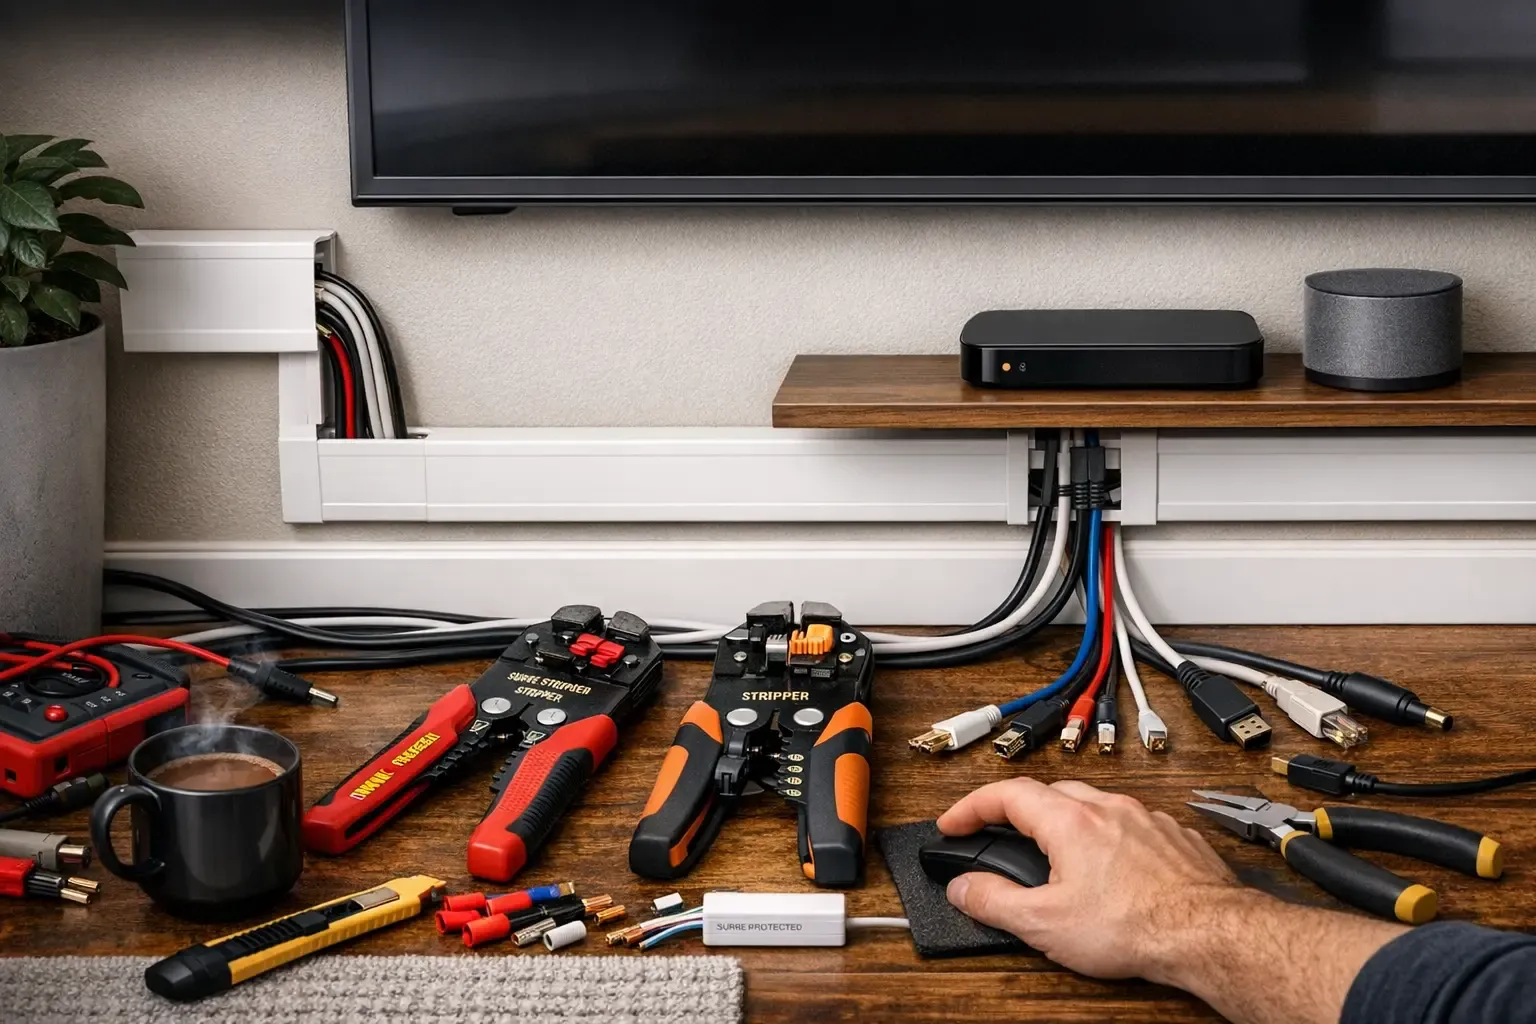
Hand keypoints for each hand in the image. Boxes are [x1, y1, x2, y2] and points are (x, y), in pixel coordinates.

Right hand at [938, 777, 1242, 981]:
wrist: (1209, 935)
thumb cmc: (1136, 927)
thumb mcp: (1045, 925)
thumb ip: (995, 902)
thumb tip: (964, 888)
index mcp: (1070, 822)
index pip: (1005, 795)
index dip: (971, 807)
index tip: (954, 823)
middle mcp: (1108, 809)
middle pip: (1049, 792)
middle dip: (1018, 810)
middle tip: (1000, 835)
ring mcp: (1146, 819)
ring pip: (1094, 804)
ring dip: (1066, 820)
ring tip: (1056, 854)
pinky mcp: (1175, 837)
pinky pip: (1131, 822)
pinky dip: (1109, 835)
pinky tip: (1112, 866)